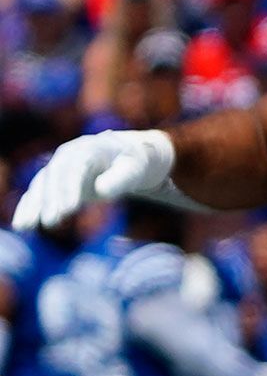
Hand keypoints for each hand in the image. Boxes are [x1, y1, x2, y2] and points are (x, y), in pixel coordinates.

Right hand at [14, 129, 176, 231]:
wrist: (126, 156)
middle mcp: (68, 155)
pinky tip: (22, 225)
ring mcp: (59, 167)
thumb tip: (102, 191)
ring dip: (33, 206)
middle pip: (55, 177)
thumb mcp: (134, 169)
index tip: (69, 209)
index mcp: (88, 149)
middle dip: (51, 200)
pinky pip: (38, 193)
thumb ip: (120, 179)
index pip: (75, 169)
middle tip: (52, 222)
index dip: (70, 188)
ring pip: (41, 186)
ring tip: (25, 227)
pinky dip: (29, 208)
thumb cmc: (134, 163)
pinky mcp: (56, 180)